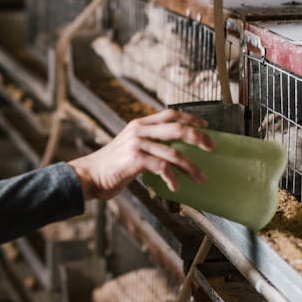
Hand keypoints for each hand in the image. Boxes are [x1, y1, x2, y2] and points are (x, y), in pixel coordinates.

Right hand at [67, 109, 214, 200]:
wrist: (89, 176)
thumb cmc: (112, 166)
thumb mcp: (130, 147)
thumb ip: (148, 144)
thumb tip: (173, 151)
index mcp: (140, 124)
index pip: (171, 114)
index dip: (191, 118)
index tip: (206, 126)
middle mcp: (139, 130)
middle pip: (177, 128)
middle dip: (199, 137)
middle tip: (212, 148)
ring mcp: (137, 144)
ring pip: (174, 153)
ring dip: (191, 167)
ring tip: (201, 178)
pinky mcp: (135, 159)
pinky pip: (162, 168)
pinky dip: (173, 178)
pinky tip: (176, 187)